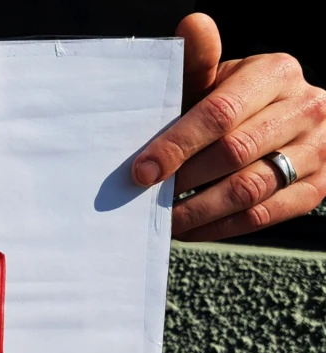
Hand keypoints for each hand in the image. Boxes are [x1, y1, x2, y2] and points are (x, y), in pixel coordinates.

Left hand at [132, 13, 325, 241]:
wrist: (286, 120)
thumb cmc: (236, 100)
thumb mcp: (219, 77)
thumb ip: (199, 61)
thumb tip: (192, 25)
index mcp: (276, 73)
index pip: (221, 112)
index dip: (178, 144)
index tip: (142, 170)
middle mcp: (306, 109)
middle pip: (234, 153)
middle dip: (183, 178)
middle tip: (145, 197)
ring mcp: (318, 151)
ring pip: (248, 190)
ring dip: (197, 210)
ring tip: (161, 219)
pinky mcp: (316, 189)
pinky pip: (261, 216)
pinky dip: (217, 227)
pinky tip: (187, 229)